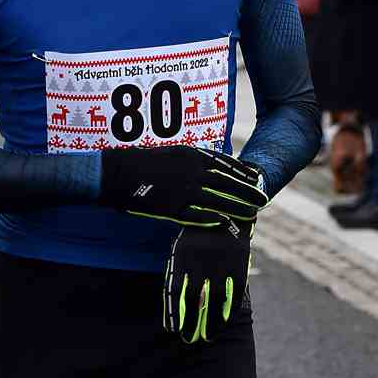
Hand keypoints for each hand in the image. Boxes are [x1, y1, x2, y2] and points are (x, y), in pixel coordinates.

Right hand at [99, 145, 266, 225]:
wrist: (114, 173)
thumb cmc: (138, 162)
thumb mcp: (168, 153)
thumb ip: (189, 159)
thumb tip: (204, 163)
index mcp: (189, 154)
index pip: (224, 163)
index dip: (242, 171)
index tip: (256, 177)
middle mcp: (190, 170)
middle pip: (227, 181)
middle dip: (248, 190)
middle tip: (263, 197)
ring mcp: (183, 189)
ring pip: (218, 199)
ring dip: (238, 206)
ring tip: (254, 212)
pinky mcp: (172, 207)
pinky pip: (198, 215)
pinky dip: (214, 219)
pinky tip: (228, 224)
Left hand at [163, 221, 251, 342]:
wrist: (227, 209)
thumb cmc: (199, 234)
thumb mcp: (182, 247)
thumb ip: (179, 272)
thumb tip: (177, 304)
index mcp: (182, 256)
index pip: (174, 291)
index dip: (173, 313)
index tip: (172, 330)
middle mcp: (200, 261)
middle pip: (193, 300)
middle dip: (190, 323)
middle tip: (188, 339)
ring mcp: (221, 264)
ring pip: (215, 301)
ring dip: (210, 323)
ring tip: (206, 337)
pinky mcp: (238, 266)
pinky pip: (233, 294)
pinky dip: (228, 312)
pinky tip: (223, 324)